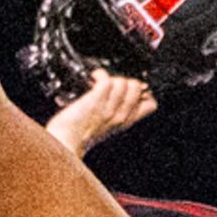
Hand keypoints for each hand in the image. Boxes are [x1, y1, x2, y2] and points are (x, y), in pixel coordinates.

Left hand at [44, 70, 160, 160]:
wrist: (66, 141)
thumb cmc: (81, 133)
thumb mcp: (108, 126)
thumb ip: (118, 113)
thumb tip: (124, 93)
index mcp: (126, 122)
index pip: (151, 104)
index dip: (143, 92)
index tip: (130, 89)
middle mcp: (120, 116)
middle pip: (137, 87)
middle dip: (125, 80)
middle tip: (112, 85)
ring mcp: (109, 109)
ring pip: (122, 82)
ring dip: (110, 78)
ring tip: (100, 83)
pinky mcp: (96, 101)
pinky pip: (106, 80)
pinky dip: (100, 75)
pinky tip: (93, 78)